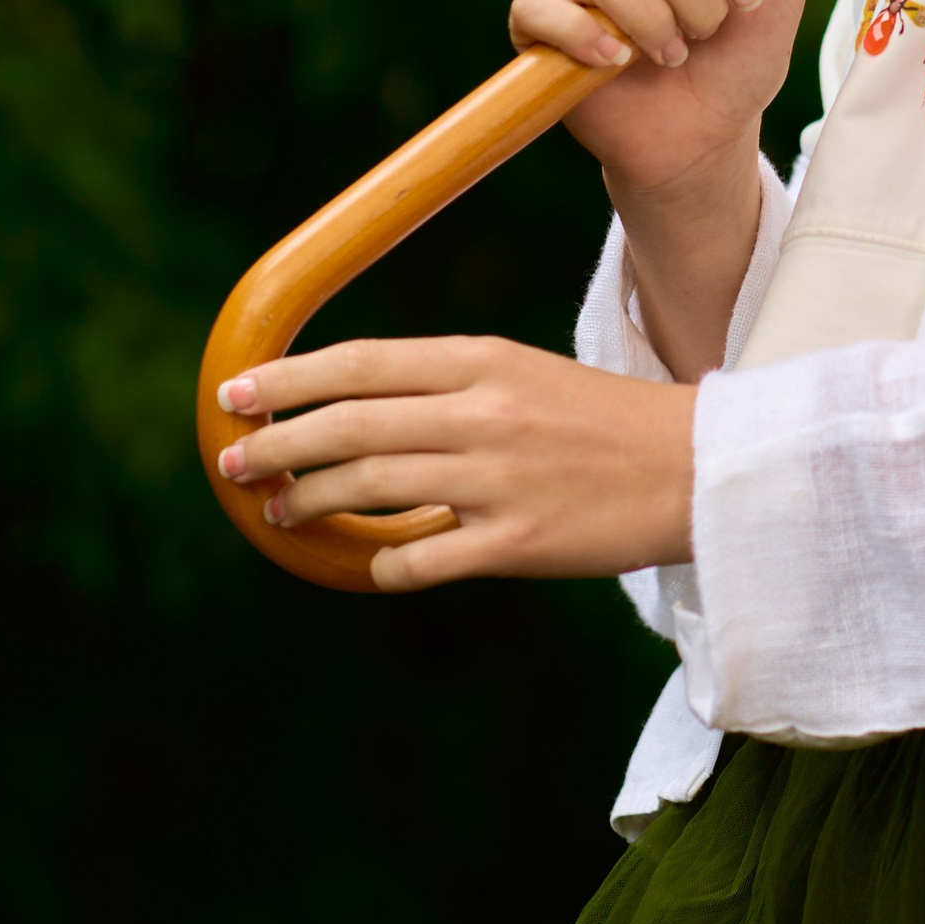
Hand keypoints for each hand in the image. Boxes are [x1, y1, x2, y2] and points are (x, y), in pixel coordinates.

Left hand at [212, 335, 695, 591]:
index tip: (238, 392)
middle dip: (277, 443)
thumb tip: (352, 406)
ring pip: (367, 490)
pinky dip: (380, 563)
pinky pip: (416, 559)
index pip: (361, 363)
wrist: (692, 469)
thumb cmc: (599, 421)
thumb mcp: (521, 375)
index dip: (289, 380)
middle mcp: (481, 414)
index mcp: (483, 361)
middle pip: (348, 426)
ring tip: (278, 510)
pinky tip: (370, 561)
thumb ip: (443, 388)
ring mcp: (495, 481)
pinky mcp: (514, 543)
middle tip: (232, 460)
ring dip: (307, 503)